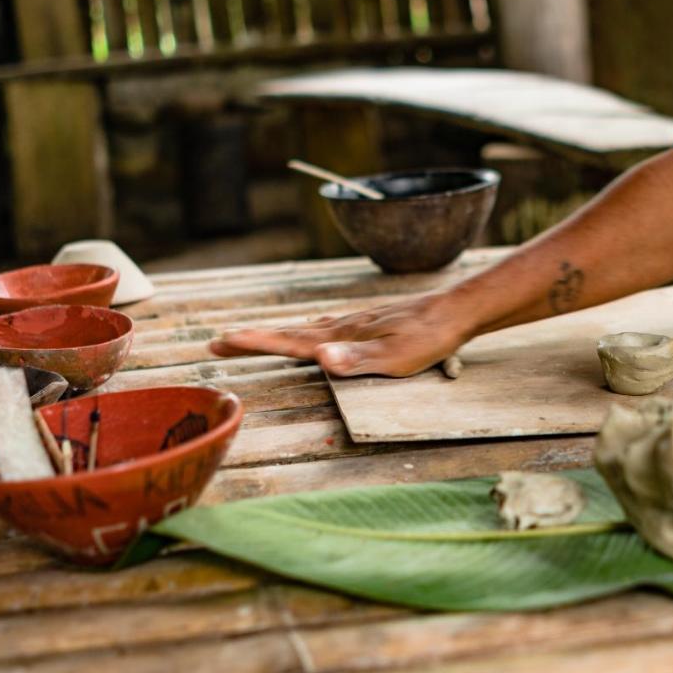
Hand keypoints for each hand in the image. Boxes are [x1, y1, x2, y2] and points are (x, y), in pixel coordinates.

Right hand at [209, 293, 472, 376]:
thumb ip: (356, 360)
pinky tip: (312, 333)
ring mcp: (354, 322)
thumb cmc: (426, 339)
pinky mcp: (368, 322)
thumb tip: (321, 358)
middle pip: (287, 333)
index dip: (253, 343)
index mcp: (340, 337)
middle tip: (218, 341)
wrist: (454, 312)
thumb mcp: (393, 358)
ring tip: (254, 338)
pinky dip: (305, 331)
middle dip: (253, 339)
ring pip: (304, 329)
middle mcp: (341, 326)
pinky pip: (325, 328)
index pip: (287, 341)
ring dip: (276, 334)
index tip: (220, 340)